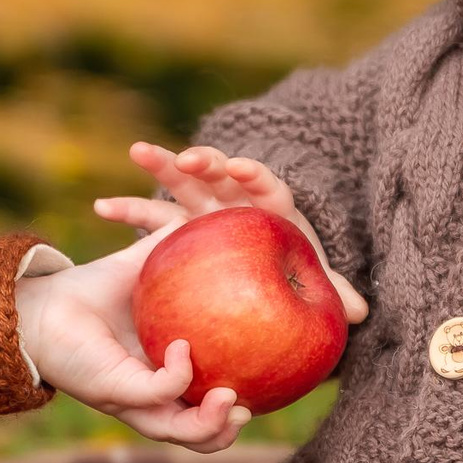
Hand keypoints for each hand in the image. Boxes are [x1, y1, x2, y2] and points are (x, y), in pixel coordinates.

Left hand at [15, 234, 250, 452]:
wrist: (39, 304)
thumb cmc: (86, 292)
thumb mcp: (139, 269)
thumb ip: (170, 246)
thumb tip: (204, 214)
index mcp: (160, 376)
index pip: (203, 405)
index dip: (232, 405)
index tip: (262, 381)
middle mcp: (147, 396)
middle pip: (195, 434)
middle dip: (226, 430)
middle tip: (249, 407)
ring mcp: (131, 398)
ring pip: (179, 432)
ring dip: (211, 424)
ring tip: (233, 401)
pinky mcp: (115, 390)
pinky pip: (157, 393)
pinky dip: (178, 377)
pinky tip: (183, 348)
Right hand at [92, 142, 369, 324]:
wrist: (261, 283)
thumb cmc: (291, 282)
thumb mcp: (313, 286)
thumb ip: (331, 294)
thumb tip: (361, 311)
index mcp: (271, 211)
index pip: (267, 186)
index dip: (255, 174)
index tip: (240, 167)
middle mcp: (238, 202)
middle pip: (221, 174)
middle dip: (204, 161)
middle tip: (188, 158)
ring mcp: (204, 210)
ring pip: (182, 182)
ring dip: (162, 164)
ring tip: (139, 151)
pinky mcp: (178, 225)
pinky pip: (150, 215)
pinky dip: (127, 208)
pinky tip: (100, 207)